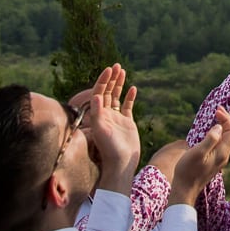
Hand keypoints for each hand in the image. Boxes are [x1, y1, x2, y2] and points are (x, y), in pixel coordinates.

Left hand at [80, 64, 141, 188]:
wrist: (121, 164)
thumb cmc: (109, 149)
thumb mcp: (102, 130)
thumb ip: (98, 113)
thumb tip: (96, 95)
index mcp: (99, 114)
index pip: (100, 92)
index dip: (103, 80)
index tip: (109, 70)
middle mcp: (106, 115)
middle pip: (108, 92)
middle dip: (111, 78)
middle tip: (116, 66)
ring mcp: (116, 118)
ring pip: (117, 97)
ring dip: (119, 84)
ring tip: (122, 71)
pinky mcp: (127, 123)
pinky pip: (127, 106)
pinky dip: (129, 97)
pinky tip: (133, 88)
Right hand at [168, 107, 229, 205]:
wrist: (184, 190)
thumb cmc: (188, 171)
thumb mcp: (198, 153)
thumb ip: (210, 139)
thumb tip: (219, 127)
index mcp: (222, 153)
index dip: (226, 119)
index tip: (217, 110)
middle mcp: (224, 156)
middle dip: (226, 121)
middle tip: (217, 110)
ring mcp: (219, 160)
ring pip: (226, 140)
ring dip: (222, 127)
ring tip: (215, 118)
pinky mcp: (213, 162)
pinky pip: (220, 145)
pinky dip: (218, 135)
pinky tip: (210, 132)